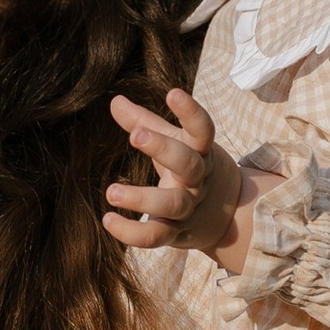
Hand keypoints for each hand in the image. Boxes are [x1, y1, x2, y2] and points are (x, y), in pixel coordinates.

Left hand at [103, 87, 233, 250]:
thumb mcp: (174, 143)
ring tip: (111, 192)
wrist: (221, 215)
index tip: (173, 93)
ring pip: (172, 204)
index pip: (203, 130)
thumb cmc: (189, 167)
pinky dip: (131, 233)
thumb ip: (144, 123)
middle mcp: (198, 180)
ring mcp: (188, 208)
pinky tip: (108, 220)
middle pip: (189, 165)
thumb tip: (114, 100)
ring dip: (142, 198)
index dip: (191, 112)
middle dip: (164, 149)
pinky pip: (155, 236)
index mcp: (200, 152)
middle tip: (135, 135)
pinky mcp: (175, 232)